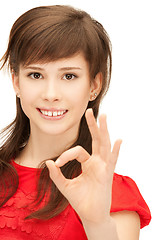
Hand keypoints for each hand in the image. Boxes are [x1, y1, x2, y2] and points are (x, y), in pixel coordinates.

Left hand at [46, 108, 121, 223]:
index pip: (77, 151)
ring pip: (104, 145)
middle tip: (89, 111)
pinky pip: (112, 161)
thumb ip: (56, 175)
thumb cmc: (81, 201)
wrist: (90, 216)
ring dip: (103, 131)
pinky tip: (118, 140)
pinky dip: (116, 151)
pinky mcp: (107, 175)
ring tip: (103, 116)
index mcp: (88, 163)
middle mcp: (97, 162)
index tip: (57, 164)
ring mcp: (103, 167)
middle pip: (96, 140)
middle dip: (92, 125)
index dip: (66, 155)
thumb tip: (48, 162)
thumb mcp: (65, 186)